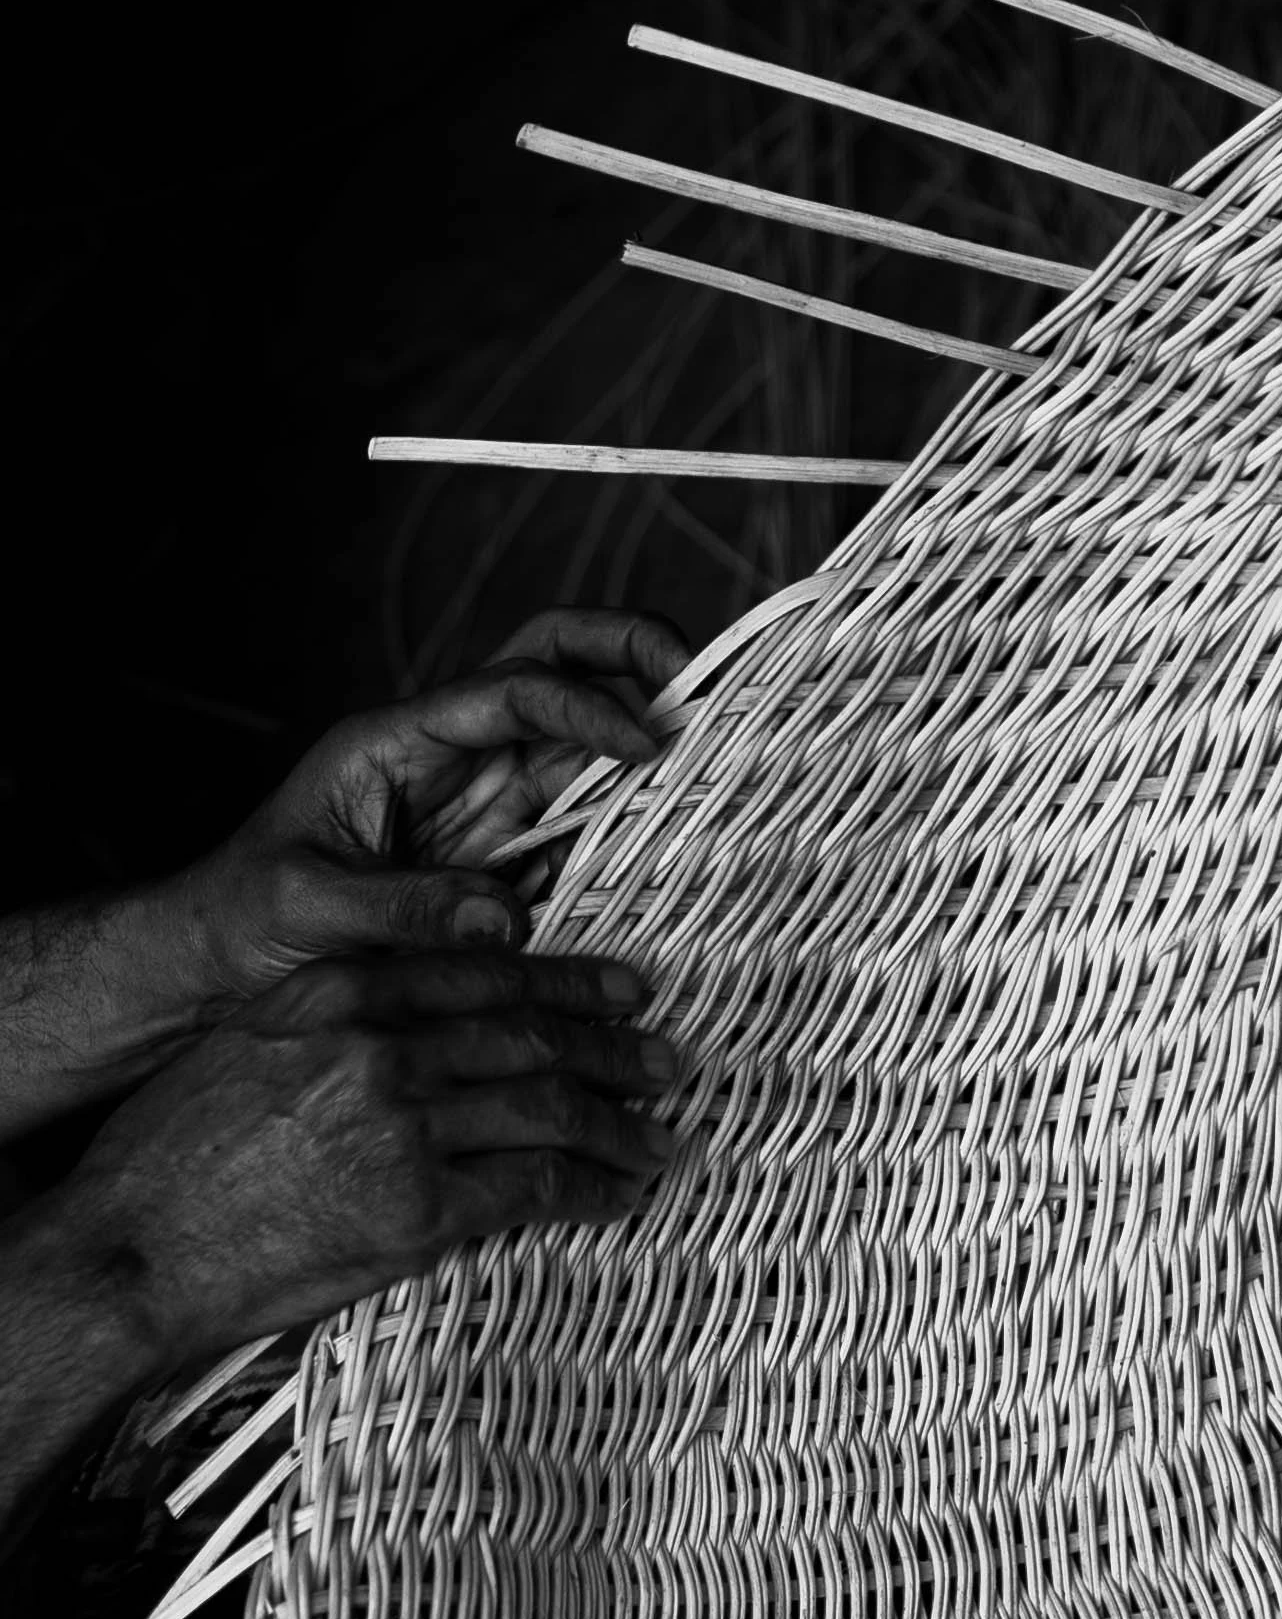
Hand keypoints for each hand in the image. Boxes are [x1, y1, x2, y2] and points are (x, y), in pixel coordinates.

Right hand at [52, 944, 681, 1370]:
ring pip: (548, 1106)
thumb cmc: (176, 1153)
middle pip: (530, 1032)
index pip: (484, 971)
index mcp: (342, 990)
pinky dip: (591, 1190)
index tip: (622, 989)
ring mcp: (405, 1124)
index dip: (569, 979)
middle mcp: (381, 1044)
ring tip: (661, 1134)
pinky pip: (534, 1188)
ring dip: (619, 1122)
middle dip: (613, 1045)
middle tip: (667, 1058)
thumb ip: (340, 1019)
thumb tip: (426, 1023)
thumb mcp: (252, 1045)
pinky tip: (622, 1193)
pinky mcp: (418, 1206)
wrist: (135, 1247)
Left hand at [167, 607, 691, 1011]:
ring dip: (646, 735)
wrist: (224, 964)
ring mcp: (481, 802)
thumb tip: (507, 918)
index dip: (586, 706)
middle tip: (703, 686)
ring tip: (719, 751)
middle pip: (555, 665)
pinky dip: (632, 822)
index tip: (647, 743)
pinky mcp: (501, 857)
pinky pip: (579, 825)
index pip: (511, 689)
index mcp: (397, 740)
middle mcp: (448, 755)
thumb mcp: (308, 908)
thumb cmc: (247, 919)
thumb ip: (404, 907)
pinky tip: (680, 834)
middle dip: (630, 654)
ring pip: (580, 739)